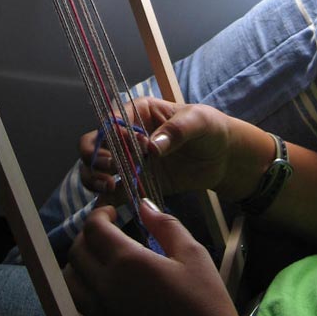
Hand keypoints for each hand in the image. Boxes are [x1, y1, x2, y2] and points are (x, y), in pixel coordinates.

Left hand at [64, 199, 261, 315]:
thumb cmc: (207, 305)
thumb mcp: (193, 255)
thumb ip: (165, 225)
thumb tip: (144, 206)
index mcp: (127, 262)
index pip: (93, 229)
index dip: (99, 215)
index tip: (112, 213)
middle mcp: (105, 289)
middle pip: (76, 253)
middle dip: (88, 237)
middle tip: (107, 235)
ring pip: (68, 285)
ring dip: (77, 268)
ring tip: (99, 263)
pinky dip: (79, 303)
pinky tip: (98, 298)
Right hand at [78, 98, 234, 196]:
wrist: (223, 157)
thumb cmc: (210, 128)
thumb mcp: (198, 121)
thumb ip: (176, 130)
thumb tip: (152, 146)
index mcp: (137, 111)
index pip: (111, 121)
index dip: (113, 136)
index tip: (133, 149)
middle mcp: (126, 135)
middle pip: (93, 144)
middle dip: (95, 158)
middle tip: (111, 170)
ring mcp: (128, 160)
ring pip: (94, 168)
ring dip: (93, 178)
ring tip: (109, 186)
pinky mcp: (135, 182)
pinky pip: (113, 191)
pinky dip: (106, 198)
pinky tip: (110, 204)